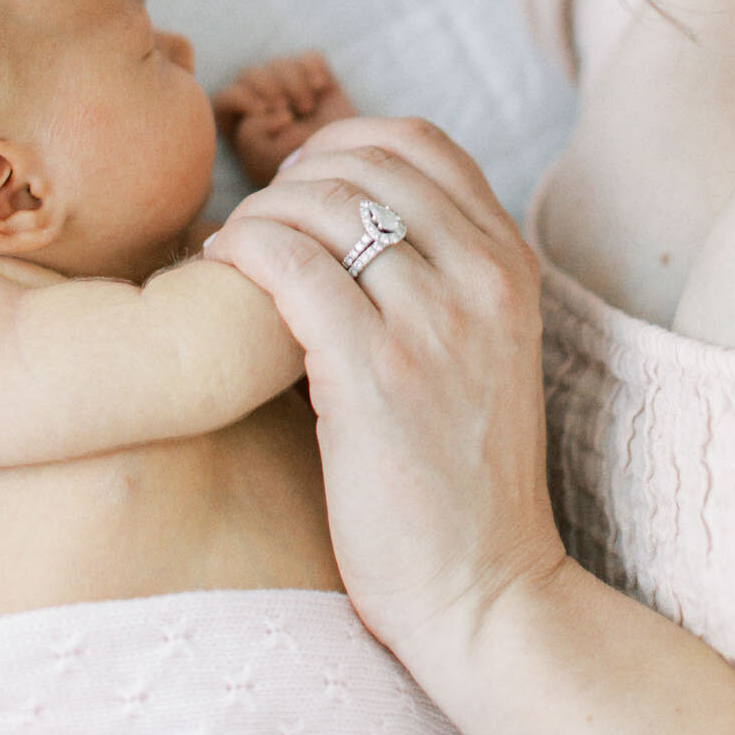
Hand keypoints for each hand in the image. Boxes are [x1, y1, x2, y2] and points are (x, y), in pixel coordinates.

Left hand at [204, 116, 564, 682]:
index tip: (299, 179)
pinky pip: (292, 264)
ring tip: (232, 248)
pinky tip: (222, 269)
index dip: (343, 141)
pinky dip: (244, 248)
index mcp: (513, 266)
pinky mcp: (377, 373)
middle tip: (256, 219)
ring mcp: (436, 324)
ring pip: (324, 203)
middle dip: (293, 175)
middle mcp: (485, 280)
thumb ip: (437, 274)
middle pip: (366, 162)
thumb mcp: (481, 351)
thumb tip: (335, 208)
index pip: (422, 142)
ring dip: (260, 211)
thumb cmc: (459, 480)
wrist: (485, 593)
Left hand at [212, 52, 354, 186]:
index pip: (224, 96)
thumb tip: (269, 109)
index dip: (240, 97)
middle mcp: (262, 100)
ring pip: (279, 63)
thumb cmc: (296, 165)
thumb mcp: (263, 157)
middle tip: (287, 110)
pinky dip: (314, 69)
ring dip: (294, 83)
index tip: (261, 110)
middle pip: (249, 74)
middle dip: (268, 87)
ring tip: (306, 108)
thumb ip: (250, 132)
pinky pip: (310, 57)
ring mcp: (290, 87)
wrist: (339, 164)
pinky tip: (320, 88)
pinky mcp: (316, 78)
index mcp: (241, 123)